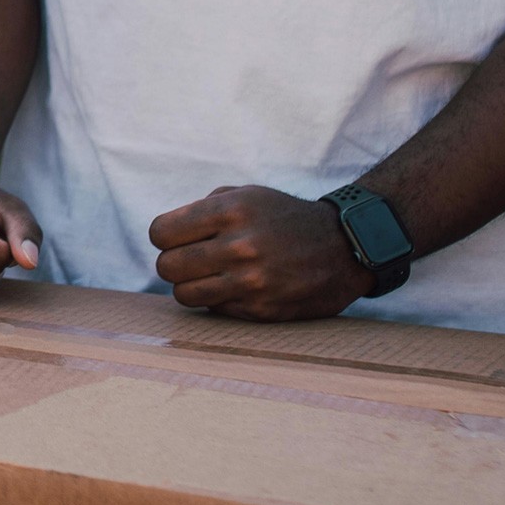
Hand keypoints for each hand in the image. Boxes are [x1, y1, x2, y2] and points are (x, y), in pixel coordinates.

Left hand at [148, 186, 370, 320]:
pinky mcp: (261, 309)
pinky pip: (214, 309)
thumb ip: (202, 208)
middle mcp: (240, 246)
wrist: (343, 247)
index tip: (176, 238)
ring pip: (184, 294)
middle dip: (173, 263)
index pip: (161, 233)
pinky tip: (237, 287)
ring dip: (190, 286)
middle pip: (166, 267)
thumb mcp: (246, 195)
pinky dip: (217, 300)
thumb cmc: (284, 217)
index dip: (164, 237)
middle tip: (190, 260)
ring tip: (208, 276)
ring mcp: (251, 281)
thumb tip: (165, 234)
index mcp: (230, 210)